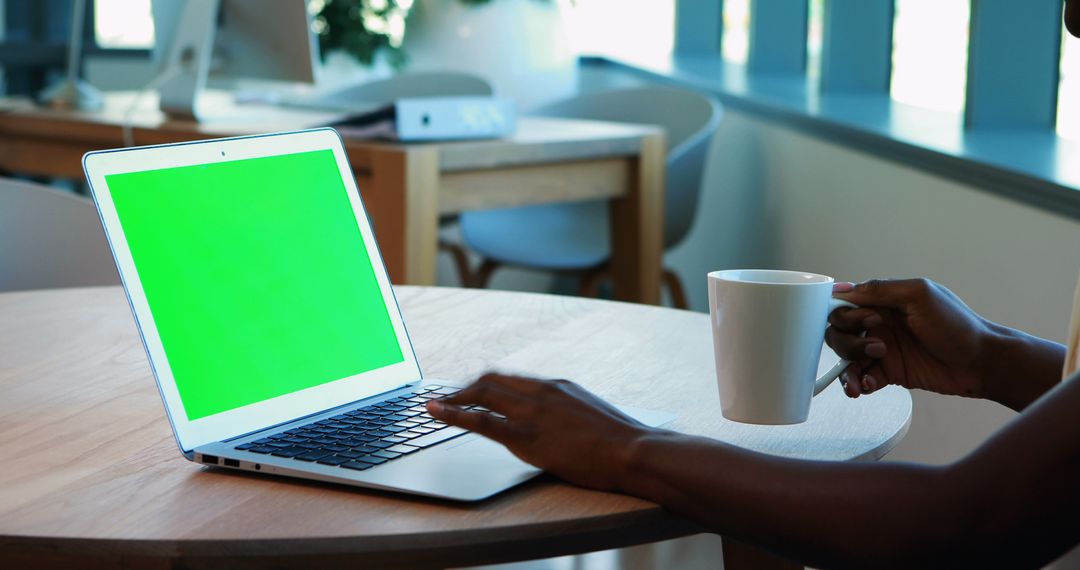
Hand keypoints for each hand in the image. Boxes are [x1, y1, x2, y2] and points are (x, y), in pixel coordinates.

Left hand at [426, 373, 652, 490]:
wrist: (632, 450)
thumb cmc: (618, 439)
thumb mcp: (589, 413)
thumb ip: (567, 410)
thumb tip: (558, 417)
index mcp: (555, 385)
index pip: (509, 378)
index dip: (485, 383)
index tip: (471, 389)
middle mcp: (539, 392)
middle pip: (490, 380)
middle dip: (464, 388)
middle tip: (447, 398)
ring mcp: (532, 413)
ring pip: (481, 394)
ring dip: (453, 398)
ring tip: (434, 405)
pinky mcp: (527, 437)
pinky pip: (482, 421)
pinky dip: (454, 414)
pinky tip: (436, 412)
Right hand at [827, 278, 993, 398]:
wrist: (982, 363)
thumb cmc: (958, 325)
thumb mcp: (920, 295)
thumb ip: (880, 289)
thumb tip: (843, 289)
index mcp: (884, 302)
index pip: (845, 304)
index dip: (844, 313)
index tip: (864, 321)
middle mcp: (879, 324)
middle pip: (839, 331)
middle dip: (848, 340)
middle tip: (878, 346)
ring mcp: (882, 349)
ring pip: (845, 356)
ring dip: (849, 365)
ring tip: (871, 370)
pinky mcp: (889, 373)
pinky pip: (860, 378)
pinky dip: (857, 383)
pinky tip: (867, 386)